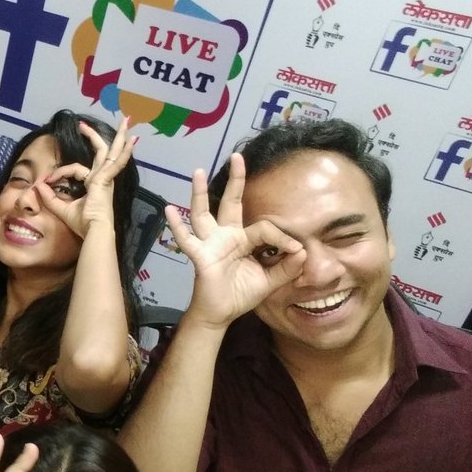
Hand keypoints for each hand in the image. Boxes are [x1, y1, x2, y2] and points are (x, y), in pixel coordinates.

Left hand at [37, 115, 135, 239]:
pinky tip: (132, 140)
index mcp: (95, 184)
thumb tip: (38, 186)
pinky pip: (115, 161)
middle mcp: (102, 178)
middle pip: (102, 152)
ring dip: (118, 136)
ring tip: (126, 120)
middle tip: (84, 123)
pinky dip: (124, 152)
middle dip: (94, 136)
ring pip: (111, 151)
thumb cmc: (83, 224)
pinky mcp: (106, 179)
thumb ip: (50, 198)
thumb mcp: (61, 208)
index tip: (48, 179)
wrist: (94, 231)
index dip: (60, 172)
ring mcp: (106, 177)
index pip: (75, 169)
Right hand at [169, 154, 304, 328]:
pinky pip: (187, 239)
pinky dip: (177, 225)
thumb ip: (287, 267)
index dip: (282, 237)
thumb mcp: (270, 281)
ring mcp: (210, 244)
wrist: (220, 314)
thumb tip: (302, 250)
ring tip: (197, 171)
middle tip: (237, 156)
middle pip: (230, 202)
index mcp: (243, 240)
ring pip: (203, 213)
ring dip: (199, 193)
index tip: (295, 251)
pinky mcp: (200, 256)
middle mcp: (225, 236)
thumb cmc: (241, 295)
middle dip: (235, 180)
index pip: (264, 227)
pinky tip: (169, 210)